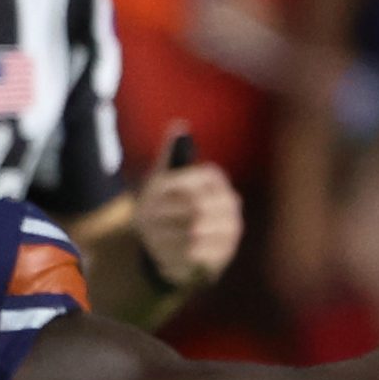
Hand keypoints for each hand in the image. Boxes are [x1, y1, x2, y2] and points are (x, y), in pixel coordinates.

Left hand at [136, 121, 242, 291]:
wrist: (171, 243)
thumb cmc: (164, 203)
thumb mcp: (164, 177)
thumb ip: (172, 153)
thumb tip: (179, 124)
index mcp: (215, 179)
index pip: (191, 182)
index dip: (166, 192)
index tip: (152, 196)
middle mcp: (230, 203)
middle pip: (193, 208)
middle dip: (163, 216)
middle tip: (147, 219)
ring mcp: (231, 230)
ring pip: (194, 233)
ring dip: (165, 235)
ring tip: (153, 235)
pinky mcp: (224, 255)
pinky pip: (196, 255)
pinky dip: (174, 253)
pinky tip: (163, 250)